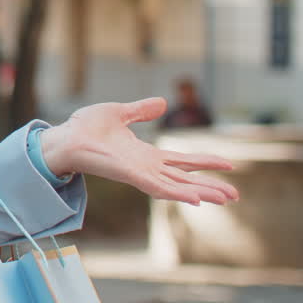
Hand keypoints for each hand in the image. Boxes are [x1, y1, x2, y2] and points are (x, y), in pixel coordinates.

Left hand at [40, 97, 238, 205]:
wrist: (65, 137)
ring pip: (178, 186)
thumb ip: (141, 111)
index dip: (204, 162)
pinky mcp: (131, 176)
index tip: (228, 164)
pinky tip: (196, 199)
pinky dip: (178, 193)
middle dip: (211, 186)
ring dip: (202, 192)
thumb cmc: (85, 128)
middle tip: (236, 194)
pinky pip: (159, 188)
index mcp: (145, 155)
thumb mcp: (119, 113)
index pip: (182, 161)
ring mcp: (140, 174)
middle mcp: (146, 167)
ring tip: (227, 198)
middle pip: (186, 178)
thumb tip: (162, 103)